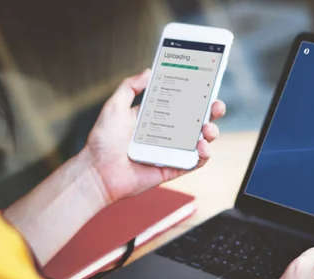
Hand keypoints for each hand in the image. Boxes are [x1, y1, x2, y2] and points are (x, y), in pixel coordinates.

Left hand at [81, 69, 225, 202]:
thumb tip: (149, 71)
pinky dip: (204, 155)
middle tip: (216, 105)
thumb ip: (130, 87)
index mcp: (156, 116)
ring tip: (207, 128)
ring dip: (211, 132)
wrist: (96, 172)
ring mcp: (172, 151)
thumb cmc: (102, 141)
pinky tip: (202, 146)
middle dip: (212, 111)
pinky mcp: (173, 168)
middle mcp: (167, 133)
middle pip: (197, 119)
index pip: (182, 102)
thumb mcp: (114, 106)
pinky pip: (195, 162)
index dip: (197, 93)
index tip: (207, 83)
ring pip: (201, 140)